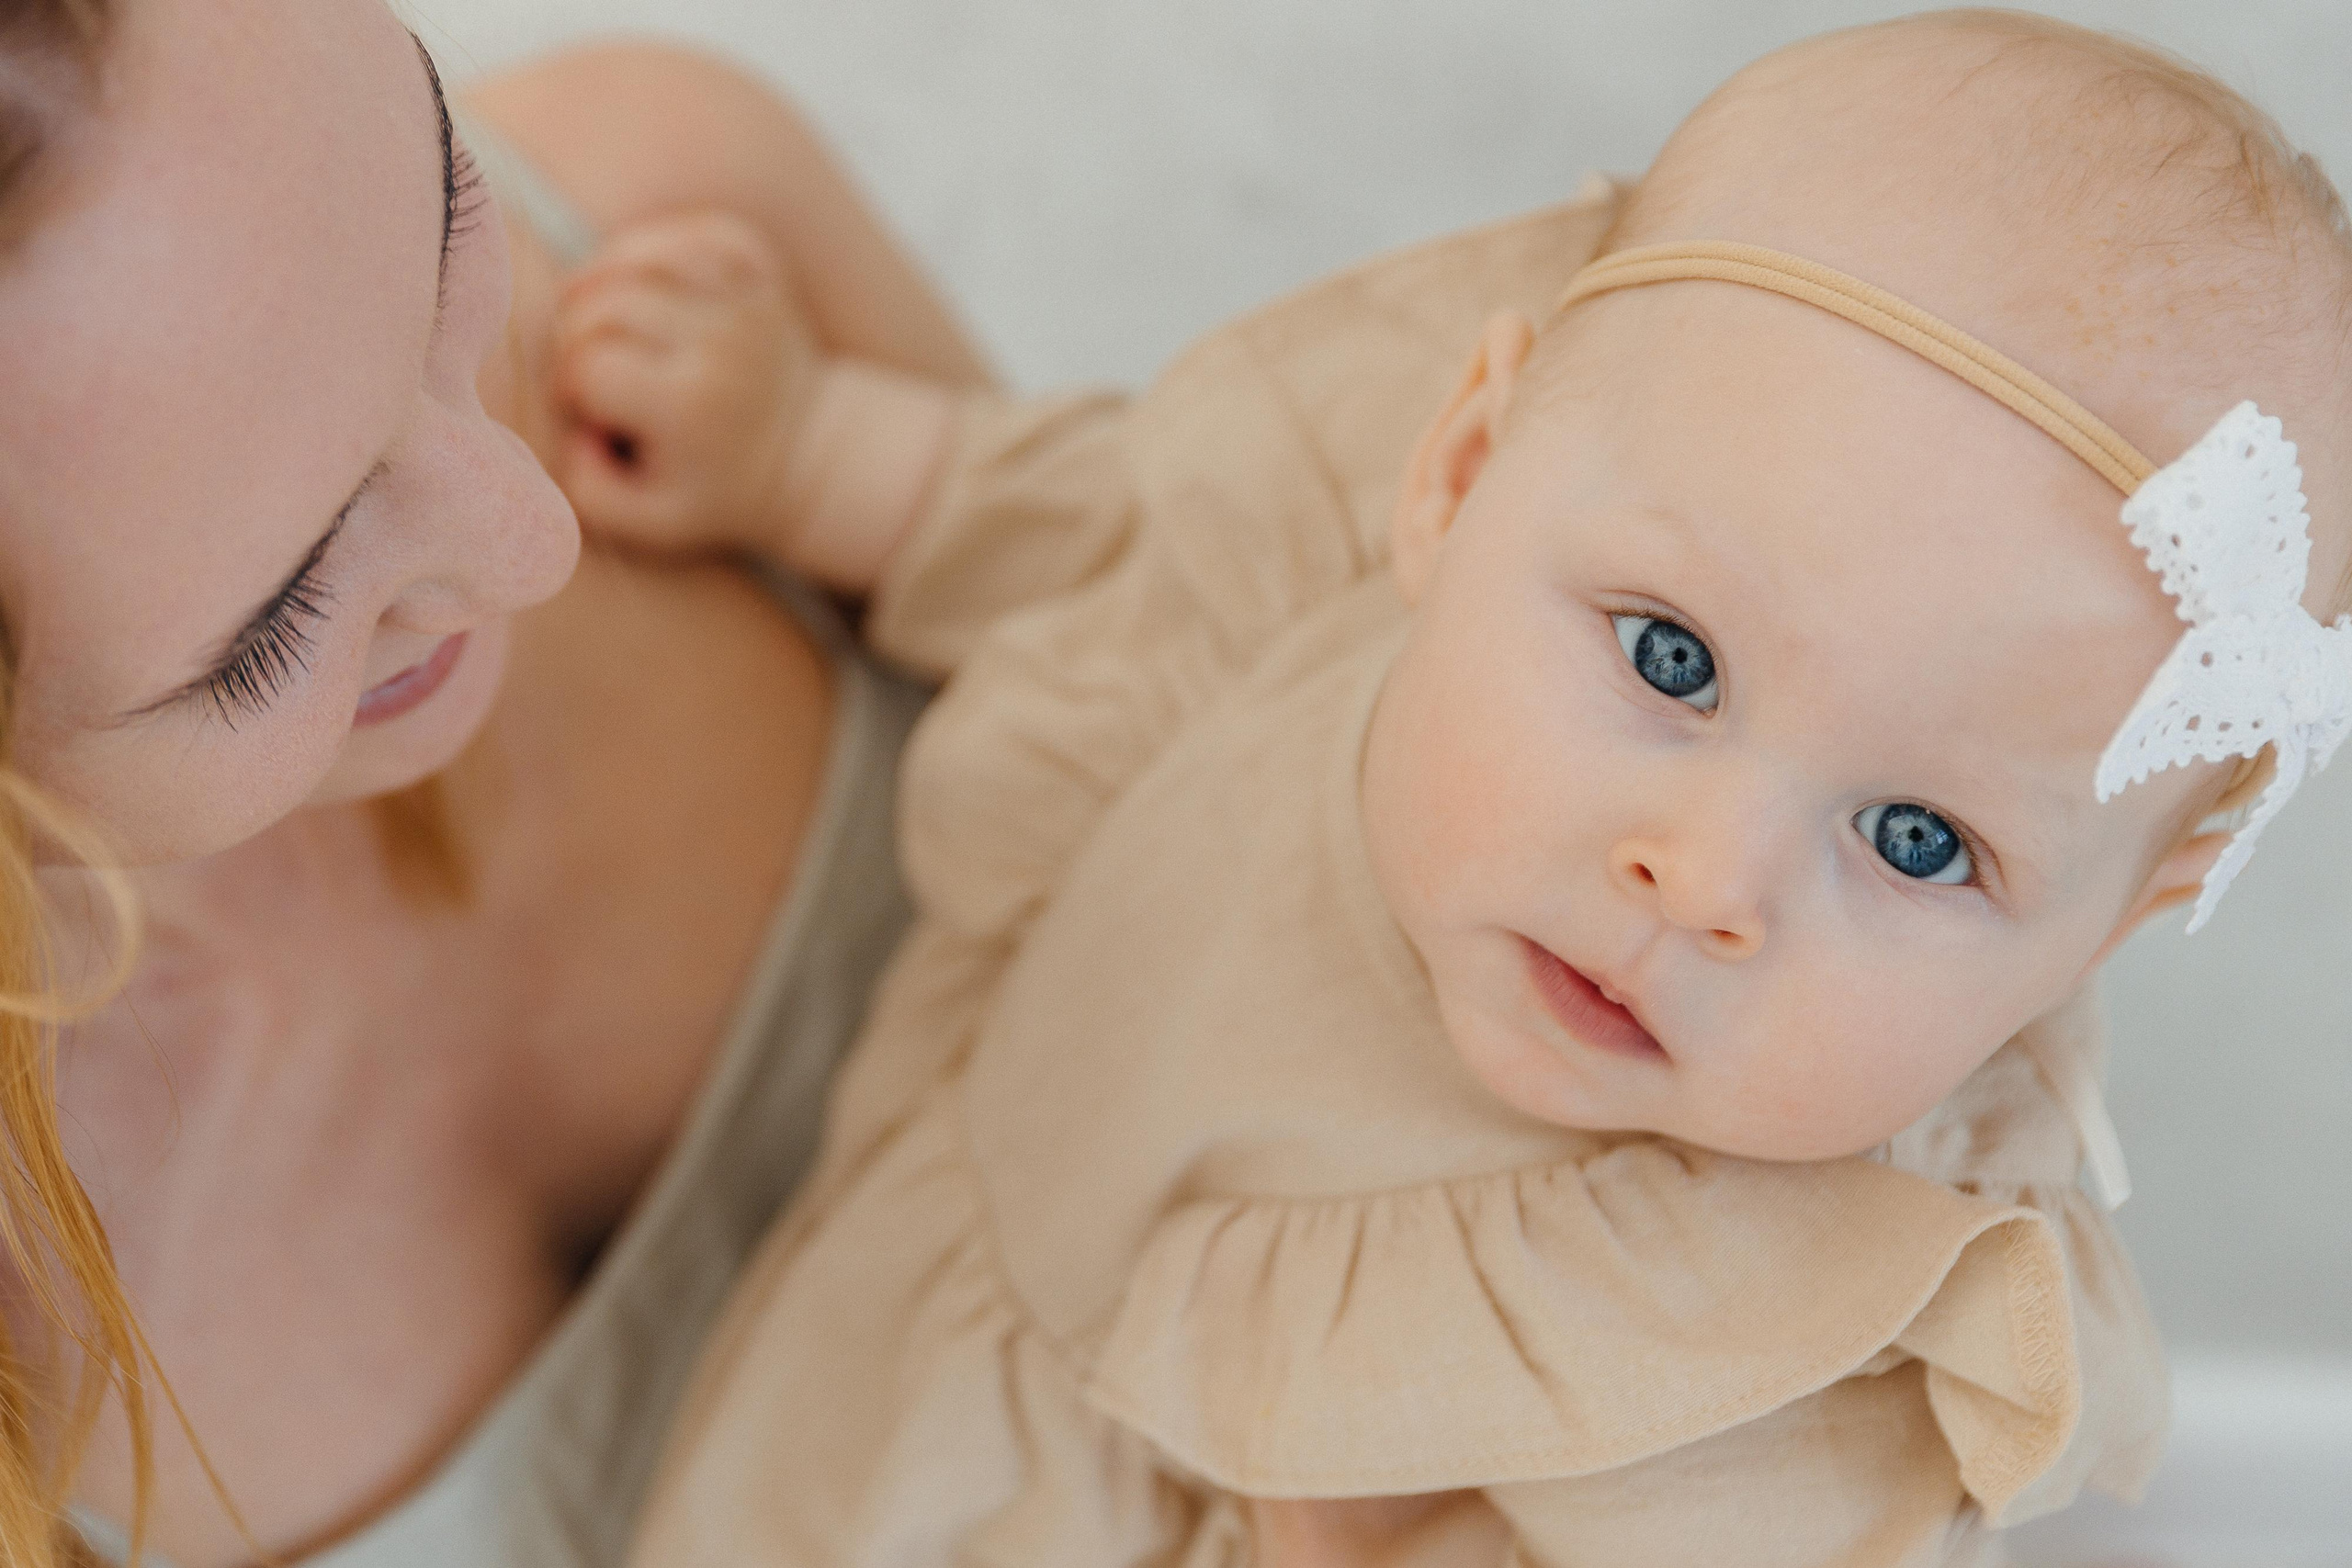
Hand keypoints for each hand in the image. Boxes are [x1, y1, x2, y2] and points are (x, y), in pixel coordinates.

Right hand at [552, 211, 821, 554]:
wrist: (812, 456)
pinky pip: (691, 231)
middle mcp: (719, 343)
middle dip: (573, 333)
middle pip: (603, 303)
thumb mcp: (652, 521)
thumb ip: (589, 490)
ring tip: (597, 318)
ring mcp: (742, 301)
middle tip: (586, 365)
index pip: (588, 364)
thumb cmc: (720, 490)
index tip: (583, 407)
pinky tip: (640, 279)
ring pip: (640, 254)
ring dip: (599, 279)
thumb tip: (574, 427)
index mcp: (688, 404)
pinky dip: (654, 245)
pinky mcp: (758, 274)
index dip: (567, 385)